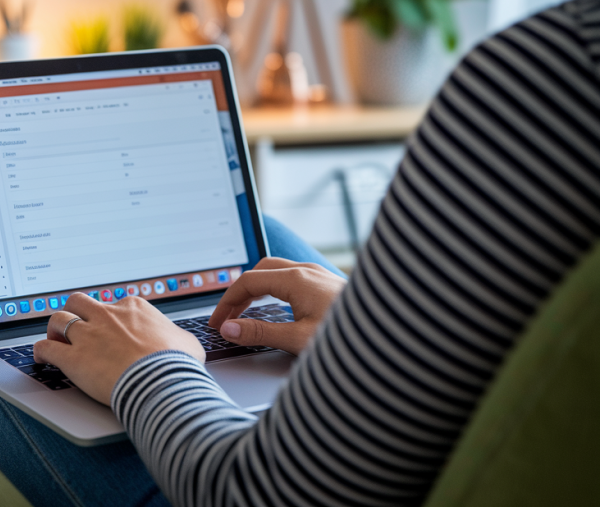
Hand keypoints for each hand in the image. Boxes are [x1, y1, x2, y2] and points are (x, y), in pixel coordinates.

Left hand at [34, 293, 203, 404]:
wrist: (161, 382)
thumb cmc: (176, 365)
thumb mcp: (187, 343)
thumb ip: (177, 337)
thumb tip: (182, 342)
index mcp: (133, 308)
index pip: (113, 305)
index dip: (109, 318)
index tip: (108, 329)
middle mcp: (107, 316)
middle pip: (79, 302)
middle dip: (75, 312)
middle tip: (75, 326)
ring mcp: (88, 335)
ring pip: (59, 319)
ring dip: (55, 329)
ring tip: (55, 338)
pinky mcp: (73, 358)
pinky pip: (47, 348)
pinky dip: (41, 351)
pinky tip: (41, 358)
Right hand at [208, 257, 345, 354]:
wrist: (394, 335)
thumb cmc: (351, 338)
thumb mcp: (299, 340)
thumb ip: (260, 333)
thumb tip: (230, 329)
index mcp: (296, 279)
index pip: (248, 282)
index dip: (227, 302)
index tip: (217, 321)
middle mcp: (308, 272)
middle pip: (261, 271)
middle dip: (240, 292)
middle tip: (228, 315)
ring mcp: (321, 276)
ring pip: (278, 272)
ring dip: (258, 289)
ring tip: (247, 311)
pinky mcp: (331, 286)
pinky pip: (293, 279)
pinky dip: (275, 290)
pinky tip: (279, 307)